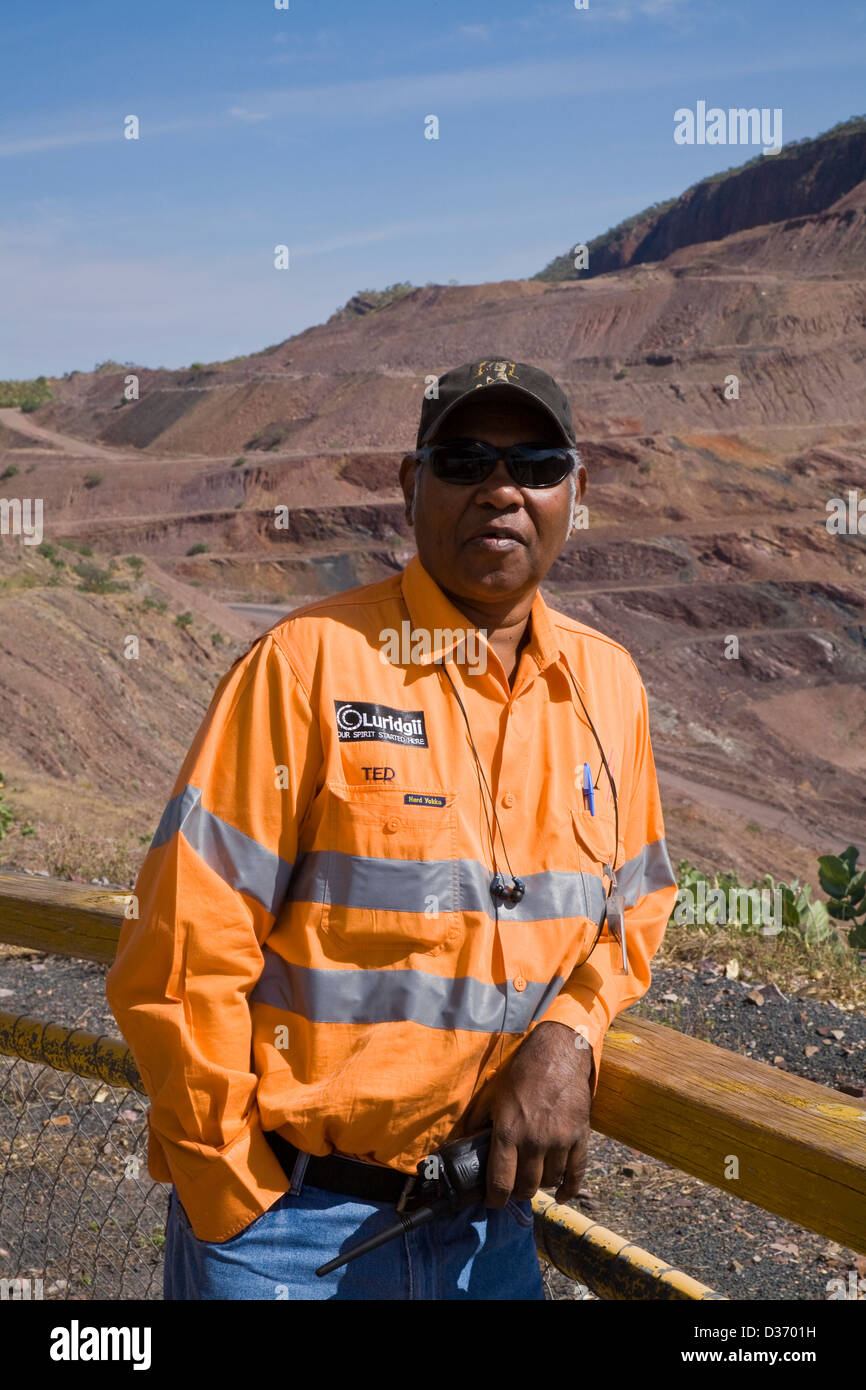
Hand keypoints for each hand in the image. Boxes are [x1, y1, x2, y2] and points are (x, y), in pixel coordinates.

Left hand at [484, 1021, 592, 1207]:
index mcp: (508, 1131)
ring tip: (532, 1179)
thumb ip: (478, 1122)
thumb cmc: (522, 1073)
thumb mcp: (492, 1094)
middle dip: (517, 1192)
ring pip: (549, 1181)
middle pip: (526, 1187)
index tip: (492, 1202)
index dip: (494, 1199)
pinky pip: (576, 1174)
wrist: (559, 1053)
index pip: (500, 1181)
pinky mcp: (580, 1137)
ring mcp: (560, 1140)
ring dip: (539, 1185)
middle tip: (512, 1188)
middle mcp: (534, 1141)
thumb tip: (462, 1145)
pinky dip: (568, 1189)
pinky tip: (559, 1194)